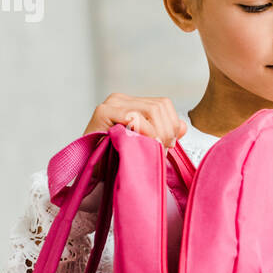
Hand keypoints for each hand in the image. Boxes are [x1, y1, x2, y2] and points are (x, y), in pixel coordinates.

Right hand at [75, 94, 188, 212]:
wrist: (89, 173)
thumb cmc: (115, 159)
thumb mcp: (144, 145)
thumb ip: (164, 133)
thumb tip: (183, 127)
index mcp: (131, 104)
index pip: (163, 105)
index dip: (172, 125)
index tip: (169, 145)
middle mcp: (121, 100)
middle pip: (160, 106)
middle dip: (167, 131)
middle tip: (162, 151)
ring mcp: (111, 104)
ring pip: (151, 110)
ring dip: (157, 133)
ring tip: (151, 150)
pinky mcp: (103, 112)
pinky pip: (134, 117)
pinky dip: (143, 132)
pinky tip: (141, 146)